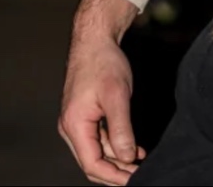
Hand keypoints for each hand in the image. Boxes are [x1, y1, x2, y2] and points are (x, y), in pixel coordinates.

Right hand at [58, 0, 145, 184]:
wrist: (95, 40)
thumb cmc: (103, 63)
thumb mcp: (117, 96)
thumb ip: (121, 129)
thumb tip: (127, 157)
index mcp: (75, 124)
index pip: (92, 164)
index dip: (114, 176)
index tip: (134, 179)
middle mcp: (71, 127)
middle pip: (92, 162)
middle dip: (116, 171)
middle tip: (141, 174)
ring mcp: (76, 122)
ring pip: (96, 152)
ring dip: (118, 160)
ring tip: (141, 162)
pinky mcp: (84, 116)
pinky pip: (98, 139)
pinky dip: (115, 146)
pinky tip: (134, 149)